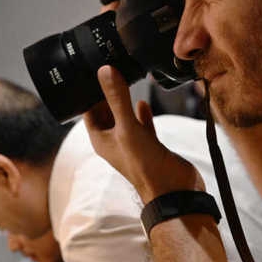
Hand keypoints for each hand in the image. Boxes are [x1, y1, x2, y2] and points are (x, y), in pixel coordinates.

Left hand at [83, 65, 202, 202]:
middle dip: (107, 94)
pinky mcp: (149, 146)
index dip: (88, 93)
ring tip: (126, 80)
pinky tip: (143, 103)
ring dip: (124, 102)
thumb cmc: (146, 165)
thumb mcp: (127, 127)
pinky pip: (141, 126)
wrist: (174, 190)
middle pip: (105, 113)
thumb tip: (105, 71)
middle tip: (111, 70)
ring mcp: (131, 144)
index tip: (94, 72)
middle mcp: (113, 142)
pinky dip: (141, 114)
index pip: (88, 112)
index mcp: (101, 140)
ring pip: (124, 118)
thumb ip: (117, 99)